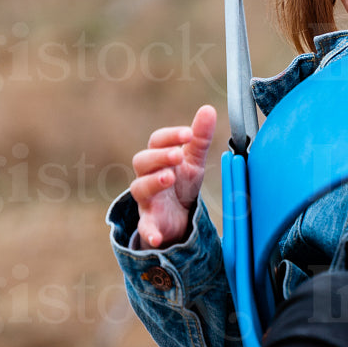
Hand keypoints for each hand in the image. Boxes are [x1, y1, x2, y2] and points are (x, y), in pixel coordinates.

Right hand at [130, 105, 216, 248]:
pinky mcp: (150, 223)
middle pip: (141, 161)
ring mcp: (147, 200)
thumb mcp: (194, 161)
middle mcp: (147, 176)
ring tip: (168, 178)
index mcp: (159, 159)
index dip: (170, 136)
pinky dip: (149, 232)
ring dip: (152, 182)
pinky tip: (157, 237)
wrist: (178, 218)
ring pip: (139, 188)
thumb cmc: (182, 184)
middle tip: (178, 155)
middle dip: (159, 156)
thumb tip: (208, 109)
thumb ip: (200, 138)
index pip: (157, 141)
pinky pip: (145, 228)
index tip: (188, 134)